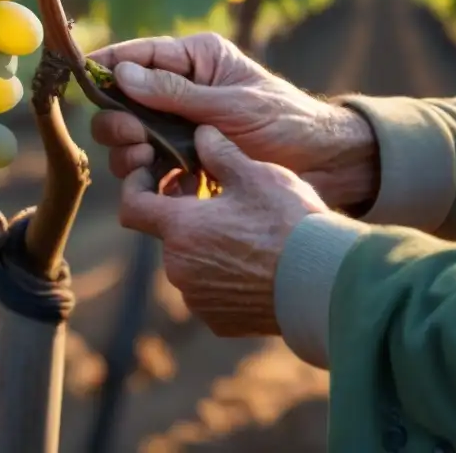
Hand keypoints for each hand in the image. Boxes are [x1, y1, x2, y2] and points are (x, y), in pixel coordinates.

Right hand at [89, 33, 378, 208]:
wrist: (326, 168)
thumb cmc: (287, 122)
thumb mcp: (232, 105)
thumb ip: (175, 93)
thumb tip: (121, 74)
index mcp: (194, 60)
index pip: (138, 55)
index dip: (106, 64)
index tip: (82, 76)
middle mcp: (180, 90)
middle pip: (122, 101)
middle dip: (118, 119)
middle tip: (134, 136)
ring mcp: (179, 128)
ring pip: (128, 139)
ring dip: (128, 151)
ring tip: (146, 161)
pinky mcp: (184, 163)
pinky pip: (150, 171)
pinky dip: (149, 180)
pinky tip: (164, 185)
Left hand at [121, 126, 327, 337]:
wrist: (324, 282)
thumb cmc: (288, 223)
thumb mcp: (254, 175)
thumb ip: (219, 152)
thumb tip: (201, 133)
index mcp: (180, 228)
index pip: (132, 206)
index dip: (136, 186)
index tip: (152, 174)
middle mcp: (179, 268)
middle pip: (167, 234)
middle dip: (183, 213)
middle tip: (212, 195)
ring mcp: (198, 299)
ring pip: (189, 263)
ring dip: (204, 244)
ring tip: (240, 229)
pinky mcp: (220, 321)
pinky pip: (209, 292)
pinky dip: (221, 275)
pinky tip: (253, 261)